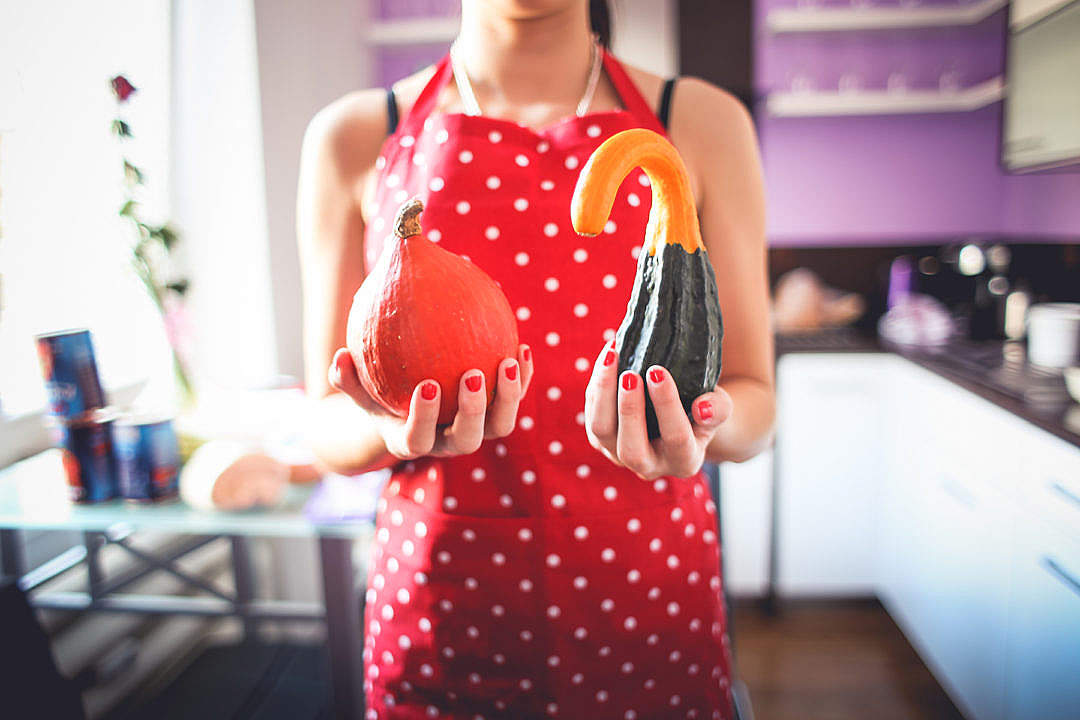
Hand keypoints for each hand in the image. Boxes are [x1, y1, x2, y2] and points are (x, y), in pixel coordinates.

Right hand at [329, 345, 533, 459]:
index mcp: (413, 441)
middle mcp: (448, 443)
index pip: (419, 439)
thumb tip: (339, 356)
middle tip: (473, 374)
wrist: (409, 413)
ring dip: (510, 396)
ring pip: (500, 425)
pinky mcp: (496, 416)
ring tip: (508, 360)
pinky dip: (522, 378)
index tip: (428, 386)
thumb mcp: (359, 391)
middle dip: (474, 410)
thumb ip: (347, 378)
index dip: (424, 418)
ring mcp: (476, 432)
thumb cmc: (380, 397)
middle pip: (468, 439)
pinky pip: (513, 399)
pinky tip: (522, 348)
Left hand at [584, 341, 732, 479]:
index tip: (659, 373)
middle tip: (630, 374)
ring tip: (612, 357)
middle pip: (631, 449)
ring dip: (604, 393)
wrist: (682, 416)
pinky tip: (609, 355)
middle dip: (629, 409)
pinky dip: (597, 384)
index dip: (667, 406)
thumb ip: (718, 409)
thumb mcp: (720, 407)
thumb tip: (702, 406)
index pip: (676, 438)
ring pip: (601, 431)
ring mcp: (620, 455)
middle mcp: (650, 465)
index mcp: (684, 461)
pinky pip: (591, 413)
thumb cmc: (703, 408)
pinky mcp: (601, 439)